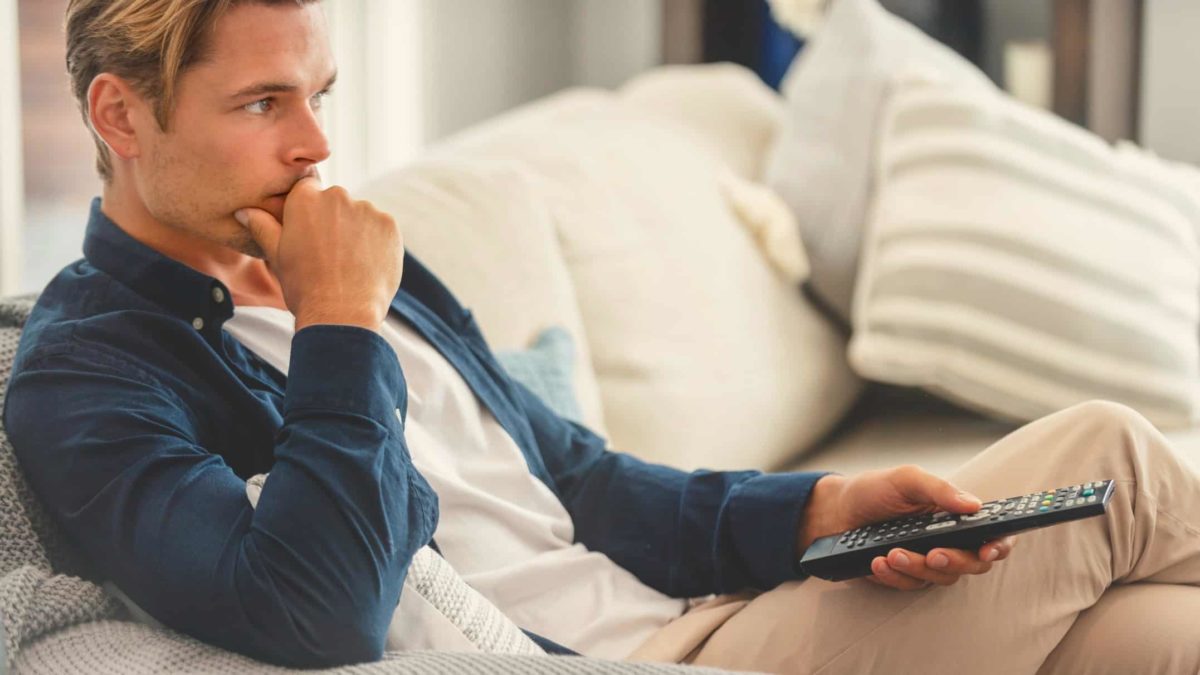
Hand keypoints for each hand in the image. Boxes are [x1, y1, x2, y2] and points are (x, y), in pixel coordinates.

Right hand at [236, 177, 402, 332]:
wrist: (341, 313)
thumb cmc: (304, 286)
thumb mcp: (277, 255)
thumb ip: (262, 226)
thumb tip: (244, 211)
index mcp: (305, 199)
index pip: (308, 189)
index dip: (310, 212)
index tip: (311, 234)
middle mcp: (337, 196)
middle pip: (337, 202)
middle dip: (334, 221)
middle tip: (330, 254)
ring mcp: (367, 209)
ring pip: (361, 215)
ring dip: (357, 231)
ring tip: (349, 263)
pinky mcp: (390, 225)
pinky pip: (382, 228)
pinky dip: (377, 242)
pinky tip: (367, 265)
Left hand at [798, 467, 1016, 590]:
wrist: (836, 510)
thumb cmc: (874, 490)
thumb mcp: (905, 480)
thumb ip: (939, 490)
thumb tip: (974, 505)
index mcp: (955, 516)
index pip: (993, 533)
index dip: (1000, 544)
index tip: (988, 549)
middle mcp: (948, 540)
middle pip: (972, 563)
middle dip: (955, 561)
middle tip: (933, 553)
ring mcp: (927, 561)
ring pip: (940, 577)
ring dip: (916, 567)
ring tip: (891, 552)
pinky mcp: (905, 576)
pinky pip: (909, 585)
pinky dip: (893, 575)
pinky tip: (877, 561)